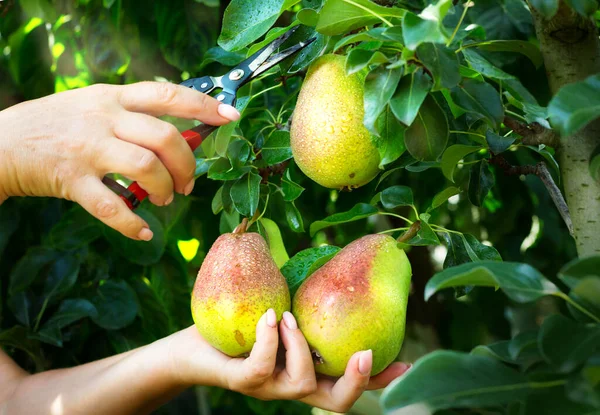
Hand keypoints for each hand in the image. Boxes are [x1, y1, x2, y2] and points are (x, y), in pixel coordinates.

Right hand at [0, 81, 239, 240]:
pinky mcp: (70, 180)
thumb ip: (133, 116)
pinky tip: (144, 231)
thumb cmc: (57, 125)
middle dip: (187, 164)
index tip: (232, 117)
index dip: (204, 106)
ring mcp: (87, 148)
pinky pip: (111, 206)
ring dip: (165, 188)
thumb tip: (182, 136)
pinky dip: (132, 224)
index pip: (168, 95)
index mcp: (113, 97)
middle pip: (165, 136)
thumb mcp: (94, 105)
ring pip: (145, 167)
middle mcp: (103, 118)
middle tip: (188, 183)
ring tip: (165, 198)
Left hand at [167, 309, 410, 412]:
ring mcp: (268, 387)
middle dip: (358, 382)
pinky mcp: (241, 381)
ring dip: (300, 346)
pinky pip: (261, 367)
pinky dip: (270, 339)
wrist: (192, 345)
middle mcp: (291, 386)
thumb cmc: (239, 324)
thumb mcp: (279, 307)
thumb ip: (304, 296)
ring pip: (301, 384)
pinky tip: (269, 315)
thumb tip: (331, 255)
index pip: (349, 383)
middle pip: (337, 403)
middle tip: (367, 354)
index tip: (406, 362)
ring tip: (287, 316)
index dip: (379, 379)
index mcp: (306, 371)